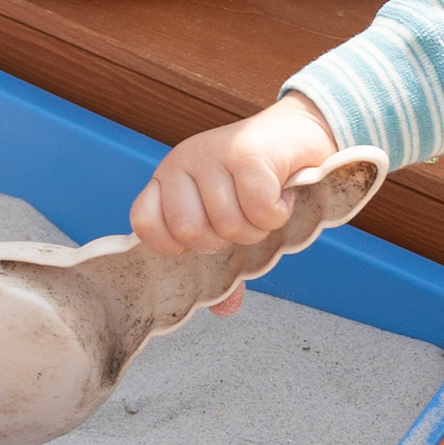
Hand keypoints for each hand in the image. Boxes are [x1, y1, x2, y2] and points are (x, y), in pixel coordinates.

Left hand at [131, 94, 341, 312]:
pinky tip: (282, 194)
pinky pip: (258, 208)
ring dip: (257, 226)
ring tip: (265, 202)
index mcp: (167, 181)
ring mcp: (212, 153)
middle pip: (189, 232)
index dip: (175, 245)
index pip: (144, 224)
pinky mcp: (248, 152)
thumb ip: (223, 267)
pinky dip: (278, 213)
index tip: (208, 239)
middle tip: (244, 218)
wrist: (299, 134)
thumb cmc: (260, 182)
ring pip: (227, 223)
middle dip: (226, 239)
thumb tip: (225, 309)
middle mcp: (181, 163)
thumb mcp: (232, 221)